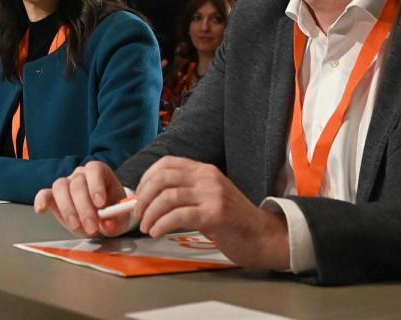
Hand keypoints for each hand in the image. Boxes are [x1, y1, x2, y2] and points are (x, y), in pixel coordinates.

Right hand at [33, 160, 130, 237]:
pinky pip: (44, 194)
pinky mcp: (54, 198)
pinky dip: (42, 201)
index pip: (94, 169)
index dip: (96, 184)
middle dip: (84, 207)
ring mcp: (66, 185)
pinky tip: (41, 210)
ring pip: (60, 187)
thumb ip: (115, 221)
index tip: (100, 203)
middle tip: (91, 226)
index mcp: (99, 173)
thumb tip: (107, 224)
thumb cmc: (112, 214)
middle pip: (77, 183)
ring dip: (67, 208)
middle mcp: (80, 175)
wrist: (102, 220)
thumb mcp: (120, 219)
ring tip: (76, 226)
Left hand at [134, 156, 289, 269]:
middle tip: (138, 215)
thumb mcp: (207, 198)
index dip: (146, 178)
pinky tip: (157, 232)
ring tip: (146, 227)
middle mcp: (208, 177)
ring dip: (151, 214)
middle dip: (143, 197)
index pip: (166, 163)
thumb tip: (148, 200)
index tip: (138, 196)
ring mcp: (213, 194)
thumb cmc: (232, 221)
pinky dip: (162, 224)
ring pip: (168, 197)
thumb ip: (184, 194)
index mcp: (204, 170)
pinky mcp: (216, 213)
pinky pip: (180, 215)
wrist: (262, 236)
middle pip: (163, 178)